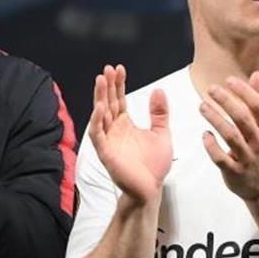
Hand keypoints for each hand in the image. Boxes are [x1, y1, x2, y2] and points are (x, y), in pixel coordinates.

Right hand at [89, 64, 171, 204]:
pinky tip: (101, 107)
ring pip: (100, 115)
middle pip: (108, 103)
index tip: (119, 68)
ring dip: (99, 97)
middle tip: (107, 69)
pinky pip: (98, 134)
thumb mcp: (161, 133)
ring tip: (101, 80)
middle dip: (107, 86)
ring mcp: (108, 141)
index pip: (119, 100)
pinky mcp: (106, 152)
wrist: (151, 188)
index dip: (118, 84)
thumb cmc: (154, 165)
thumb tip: (158, 90)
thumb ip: (159, 113)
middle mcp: (114, 130)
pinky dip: (97, 120)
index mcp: (125, 124)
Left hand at [199, 72, 258, 212]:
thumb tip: (256, 75)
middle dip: (227, 102)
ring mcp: (247, 158)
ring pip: (231, 137)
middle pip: (243, 119)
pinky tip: (205, 135)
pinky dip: (212, 147)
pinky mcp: (234, 171)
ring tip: (203, 107)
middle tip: (211, 90)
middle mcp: (258, 142)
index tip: (229, 80)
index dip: (244, 92)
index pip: (258, 106)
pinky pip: (222, 159)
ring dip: (216, 120)